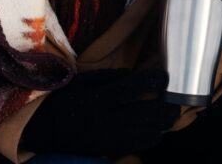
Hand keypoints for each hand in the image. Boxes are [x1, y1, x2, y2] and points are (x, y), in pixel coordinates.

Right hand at [21, 68, 179, 156]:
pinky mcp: (110, 147)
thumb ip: (110, 76)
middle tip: (174, 102)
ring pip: (148, 131)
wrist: (46, 128)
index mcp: (103, 95)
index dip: (155, 80)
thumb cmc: (66, 99)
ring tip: (169, 116)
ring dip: (163, 124)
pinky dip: (152, 137)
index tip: (164, 77)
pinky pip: (138, 144)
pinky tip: (156, 131)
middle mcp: (109, 116)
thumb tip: (132, 74)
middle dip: (167, 108)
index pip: (135, 86)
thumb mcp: (85, 80)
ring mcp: (111, 134)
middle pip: (149, 112)